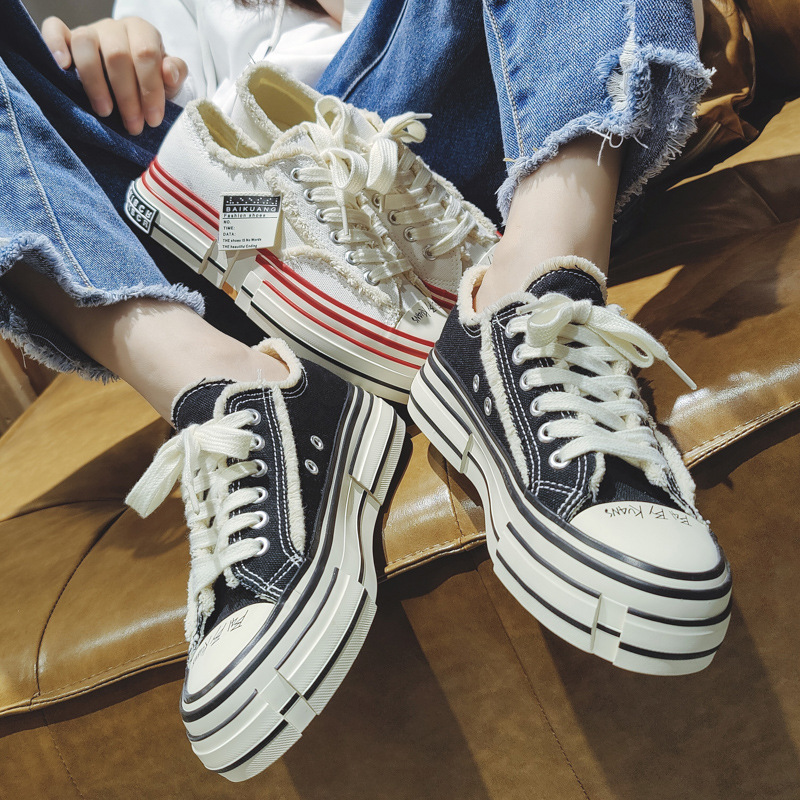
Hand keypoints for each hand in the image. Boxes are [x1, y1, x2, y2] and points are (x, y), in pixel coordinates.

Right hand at [42, 16, 187, 133]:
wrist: (131, 79)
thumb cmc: (150, 81)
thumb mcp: (170, 81)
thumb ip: (175, 74)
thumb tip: (169, 72)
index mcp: (142, 32)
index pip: (146, 54)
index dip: (150, 89)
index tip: (153, 120)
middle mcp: (114, 28)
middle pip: (117, 55)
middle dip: (127, 96)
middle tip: (133, 126)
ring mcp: (89, 30)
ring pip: (85, 44)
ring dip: (94, 82)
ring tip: (105, 112)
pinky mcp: (66, 37)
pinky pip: (54, 29)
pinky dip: (54, 44)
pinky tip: (62, 67)